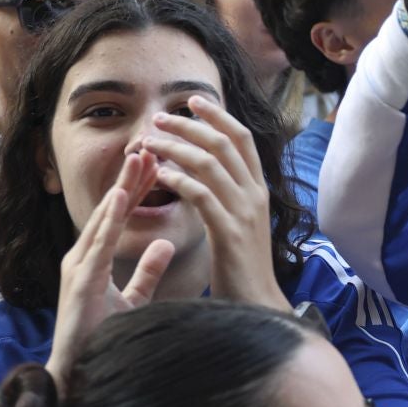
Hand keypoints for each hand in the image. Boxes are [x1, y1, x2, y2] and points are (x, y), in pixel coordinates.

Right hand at [45, 151, 173, 388]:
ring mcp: (79, 269)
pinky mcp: (80, 284)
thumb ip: (147, 271)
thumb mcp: (135, 298)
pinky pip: (97, 247)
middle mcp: (83, 258)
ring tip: (138, 159)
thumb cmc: (105, 339)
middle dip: (131, 177)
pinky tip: (121, 200)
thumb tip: (165, 244)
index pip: (121, 214)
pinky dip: (109, 222)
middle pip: (111, 209)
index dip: (138, 186)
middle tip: (150, 143)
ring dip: (121, 189)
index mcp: (95, 259)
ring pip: (103, 221)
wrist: (81, 376)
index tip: (158, 160)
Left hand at [139, 96, 289, 311]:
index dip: (219, 116)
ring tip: (149, 144)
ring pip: (211, 164)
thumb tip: (208, 169)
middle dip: (190, 126)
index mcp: (258, 190)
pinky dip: (179, 180)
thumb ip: (228, 194)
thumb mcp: (240, 222)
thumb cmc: (241, 266)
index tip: (193, 101)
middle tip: (159, 119)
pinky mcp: (230, 233)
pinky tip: (160, 176)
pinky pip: (202, 195)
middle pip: (225, 143)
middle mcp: (255, 195)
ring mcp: (244, 213)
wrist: (257, 305)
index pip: (243, 139)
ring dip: (176, 148)